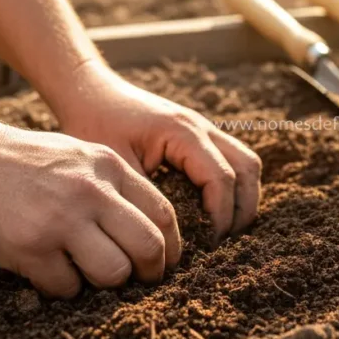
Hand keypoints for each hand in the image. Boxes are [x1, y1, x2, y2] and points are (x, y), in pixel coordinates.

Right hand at [0, 115, 180, 297]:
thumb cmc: (20, 162)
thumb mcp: (77, 156)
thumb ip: (113, 186)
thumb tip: (151, 231)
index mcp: (108, 167)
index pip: (163, 213)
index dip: (170, 246)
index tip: (162, 262)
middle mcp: (91, 191)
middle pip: (149, 247)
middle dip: (150, 273)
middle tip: (138, 281)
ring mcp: (61, 220)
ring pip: (114, 272)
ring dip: (105, 284)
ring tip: (86, 274)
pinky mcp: (30, 247)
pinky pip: (66, 287)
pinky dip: (61, 288)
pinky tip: (47, 273)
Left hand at [55, 61, 261, 243]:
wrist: (90, 92)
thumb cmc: (96, 125)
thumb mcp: (117, 167)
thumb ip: (147, 198)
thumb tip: (168, 237)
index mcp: (183, 133)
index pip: (221, 178)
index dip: (220, 216)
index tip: (207, 245)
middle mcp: (202, 127)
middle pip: (248, 169)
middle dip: (241, 210)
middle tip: (221, 242)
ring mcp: (204, 128)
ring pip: (247, 163)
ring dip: (242, 198)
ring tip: (221, 231)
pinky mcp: (200, 135)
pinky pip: (232, 160)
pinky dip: (232, 187)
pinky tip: (211, 212)